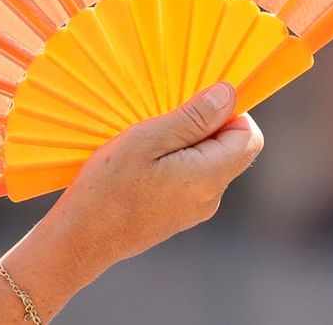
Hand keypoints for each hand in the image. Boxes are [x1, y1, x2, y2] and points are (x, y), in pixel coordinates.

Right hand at [48, 82, 263, 269]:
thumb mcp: (147, 140)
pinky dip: (174, 163)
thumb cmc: (108, 188)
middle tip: (162, 121)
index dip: (228, 113)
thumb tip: (229, 95)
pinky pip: (190, 179)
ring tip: (145, 144)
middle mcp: (211, 197)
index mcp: (209, 176)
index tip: (192, 105)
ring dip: (185, 144)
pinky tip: (141, 164)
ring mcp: (195, 209)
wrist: (83, 238)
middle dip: (204, 127)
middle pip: (230, 149)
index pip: (249, 136)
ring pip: (208, 163)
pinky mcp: (179, 215)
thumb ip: (193, 118)